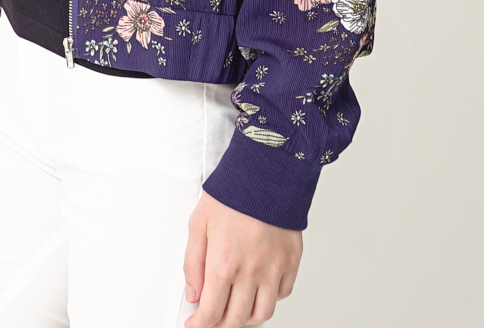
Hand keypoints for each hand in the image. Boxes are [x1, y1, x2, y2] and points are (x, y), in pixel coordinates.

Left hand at [182, 190, 301, 325]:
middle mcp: (251, 272)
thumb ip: (192, 263)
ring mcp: (274, 269)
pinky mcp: (291, 262)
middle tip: (213, 316)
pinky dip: (269, 298)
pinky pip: (282, 294)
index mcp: (224, 263)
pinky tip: (258, 287)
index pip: (211, 312)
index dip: (200, 325)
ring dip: (247, 317)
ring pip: (262, 313)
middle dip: (221, 323)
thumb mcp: (198, 223)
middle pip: (237, 319)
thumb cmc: (232, 192)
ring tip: (236, 306)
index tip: (195, 325)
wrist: (266, 172)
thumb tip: (193, 292)